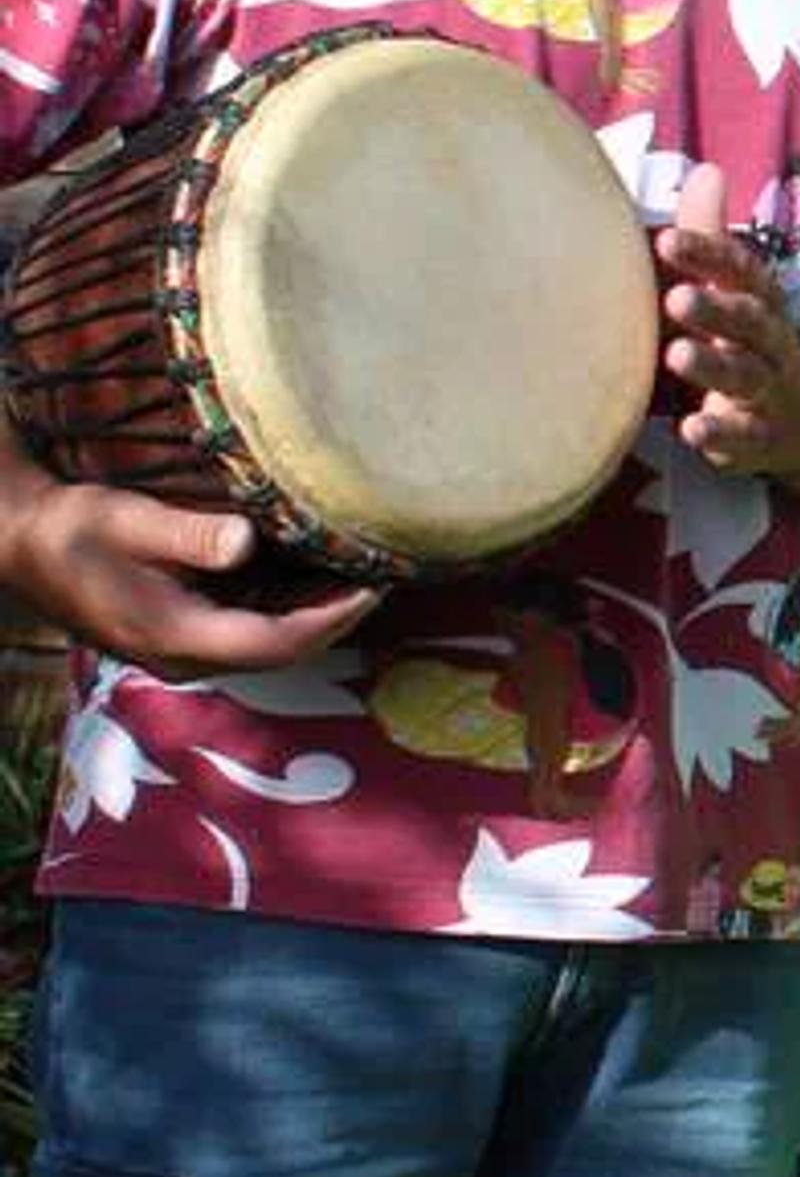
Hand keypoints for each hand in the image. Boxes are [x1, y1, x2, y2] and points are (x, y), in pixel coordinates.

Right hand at [0, 442, 372, 673]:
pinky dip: (289, 611)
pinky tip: (315, 576)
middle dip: (337, 619)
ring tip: (364, 573)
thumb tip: (246, 542)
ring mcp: (181, 651)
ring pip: (269, 646)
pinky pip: (250, 632)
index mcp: (174, 635)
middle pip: (282, 651)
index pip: (276, 641)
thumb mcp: (128, 521)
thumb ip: (189, 535)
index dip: (332, 618)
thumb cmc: (73, 528)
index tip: (375, 585)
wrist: (22, 545)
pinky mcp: (181, 636)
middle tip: (386, 575)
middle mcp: (184, 656)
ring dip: (317, 616)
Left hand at [660, 162, 799, 475]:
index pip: (739, 269)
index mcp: (758, 300)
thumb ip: (713, 237)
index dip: (708, 252)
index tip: (667, 240)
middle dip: (714, 308)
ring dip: (715, 365)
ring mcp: (769, 390)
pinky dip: (722, 435)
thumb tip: (707, 170)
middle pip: (748, 320)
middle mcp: (769, 341)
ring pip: (747, 375)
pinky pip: (747, 437)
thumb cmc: (751, 340)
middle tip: (675, 298)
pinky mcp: (762, 437)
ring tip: (678, 356)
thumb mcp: (738, 290)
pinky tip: (694, 430)